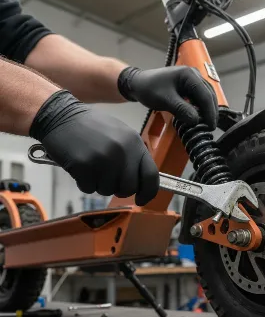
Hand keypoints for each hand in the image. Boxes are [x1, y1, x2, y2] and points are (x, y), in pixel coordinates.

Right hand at [29, 91, 158, 204]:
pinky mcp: (84, 167)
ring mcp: (104, 160)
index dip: (148, 192)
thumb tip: (142, 182)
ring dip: (99, 184)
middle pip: (129, 188)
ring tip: (92, 167)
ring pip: (108, 190)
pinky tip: (80, 167)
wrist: (61, 116)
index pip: (151, 175)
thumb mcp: (121, 135)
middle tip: (108, 179)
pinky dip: (84, 183)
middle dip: (119, 189)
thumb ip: (133, 156)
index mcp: (135, 143)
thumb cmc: (92, 127)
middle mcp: (123, 152)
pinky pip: (89, 189)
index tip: (141, 200)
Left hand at [118, 66, 218, 129]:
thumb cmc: (149, 88)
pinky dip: (202, 107)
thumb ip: (181, 109)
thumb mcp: (165, 100)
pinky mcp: (189, 85)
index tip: (210, 126)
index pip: (205, 95)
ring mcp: (193, 79)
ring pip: (206, 96)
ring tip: (206, 124)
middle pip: (209, 95)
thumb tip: (196, 121)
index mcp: (189, 75)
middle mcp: (194, 75)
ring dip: (208, 110)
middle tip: (210, 128)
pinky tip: (200, 117)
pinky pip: (200, 97)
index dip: (210, 112)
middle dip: (211, 112)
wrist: (139, 83)